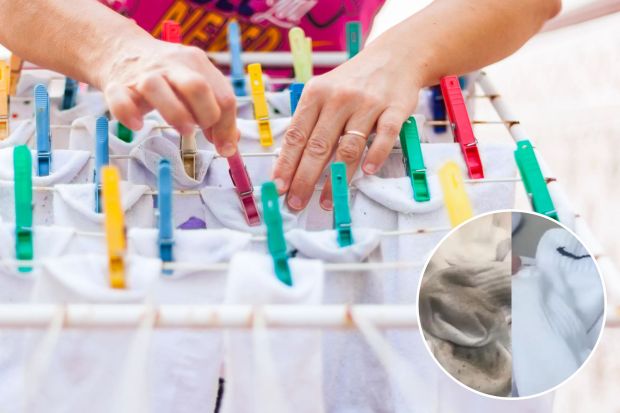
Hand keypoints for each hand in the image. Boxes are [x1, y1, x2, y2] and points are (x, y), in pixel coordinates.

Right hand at [99, 38, 237, 155]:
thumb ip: (215, 110)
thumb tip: (230, 144)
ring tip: (184, 130)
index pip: (223, 96)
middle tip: (203, 131)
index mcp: (196, 63)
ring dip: (175, 115)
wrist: (122, 50)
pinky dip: (128, 115)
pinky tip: (138, 125)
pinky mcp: (117, 86)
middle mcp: (171, 65)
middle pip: (197, 86)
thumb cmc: (166, 74)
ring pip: (156, 88)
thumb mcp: (195, 82)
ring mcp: (143, 74)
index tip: (225, 147)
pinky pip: (120, 100)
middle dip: (207, 115)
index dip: (227, 126)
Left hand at [272, 37, 422, 210]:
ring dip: (336, 178)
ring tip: (326, 201)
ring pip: (348, 147)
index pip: (296, 135)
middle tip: (296, 202)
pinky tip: (366, 172)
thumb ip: (309, 121)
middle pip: (318, 146)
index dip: (286, 164)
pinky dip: (374, 155)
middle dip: (304, 178)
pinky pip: (384, 137)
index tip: (278, 186)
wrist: (395, 56)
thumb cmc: (354, 81)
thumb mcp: (324, 91)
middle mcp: (340, 98)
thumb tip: (289, 161)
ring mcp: (368, 104)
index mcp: (316, 94)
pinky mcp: (394, 109)